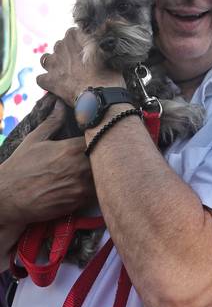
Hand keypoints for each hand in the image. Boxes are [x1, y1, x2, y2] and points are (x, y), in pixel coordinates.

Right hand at [0, 100, 95, 224]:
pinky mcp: (79, 203)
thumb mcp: (35, 140)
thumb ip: (53, 121)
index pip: (99, 138)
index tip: (100, 134)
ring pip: (104, 176)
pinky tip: (90, 181)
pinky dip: (96, 186)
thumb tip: (60, 103)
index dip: (102, 136)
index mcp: (71, 149)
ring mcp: (81, 187)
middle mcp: (80, 168)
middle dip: (107, 153)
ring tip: (100, 165)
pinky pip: (97, 192)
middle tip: (105, 149)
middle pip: (106, 158)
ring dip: (103, 170)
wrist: (9, 198)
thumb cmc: (21, 167)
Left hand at [37, 27, 124, 105]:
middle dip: (67, 54)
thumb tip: (107, 23)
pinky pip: (41, 79)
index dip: (80, 43)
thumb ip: (103, 37)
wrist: (101, 97)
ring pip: (46, 59)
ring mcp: (53, 64)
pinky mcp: (49, 80)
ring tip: (65, 74)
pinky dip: (48, 82)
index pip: (73, 33)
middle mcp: (61, 46)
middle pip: (60, 46)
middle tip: (79, 66)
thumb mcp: (110, 51)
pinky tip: (58, 87)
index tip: (87, 51)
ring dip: (54, 64)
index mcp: (75, 35)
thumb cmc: (109, 75)